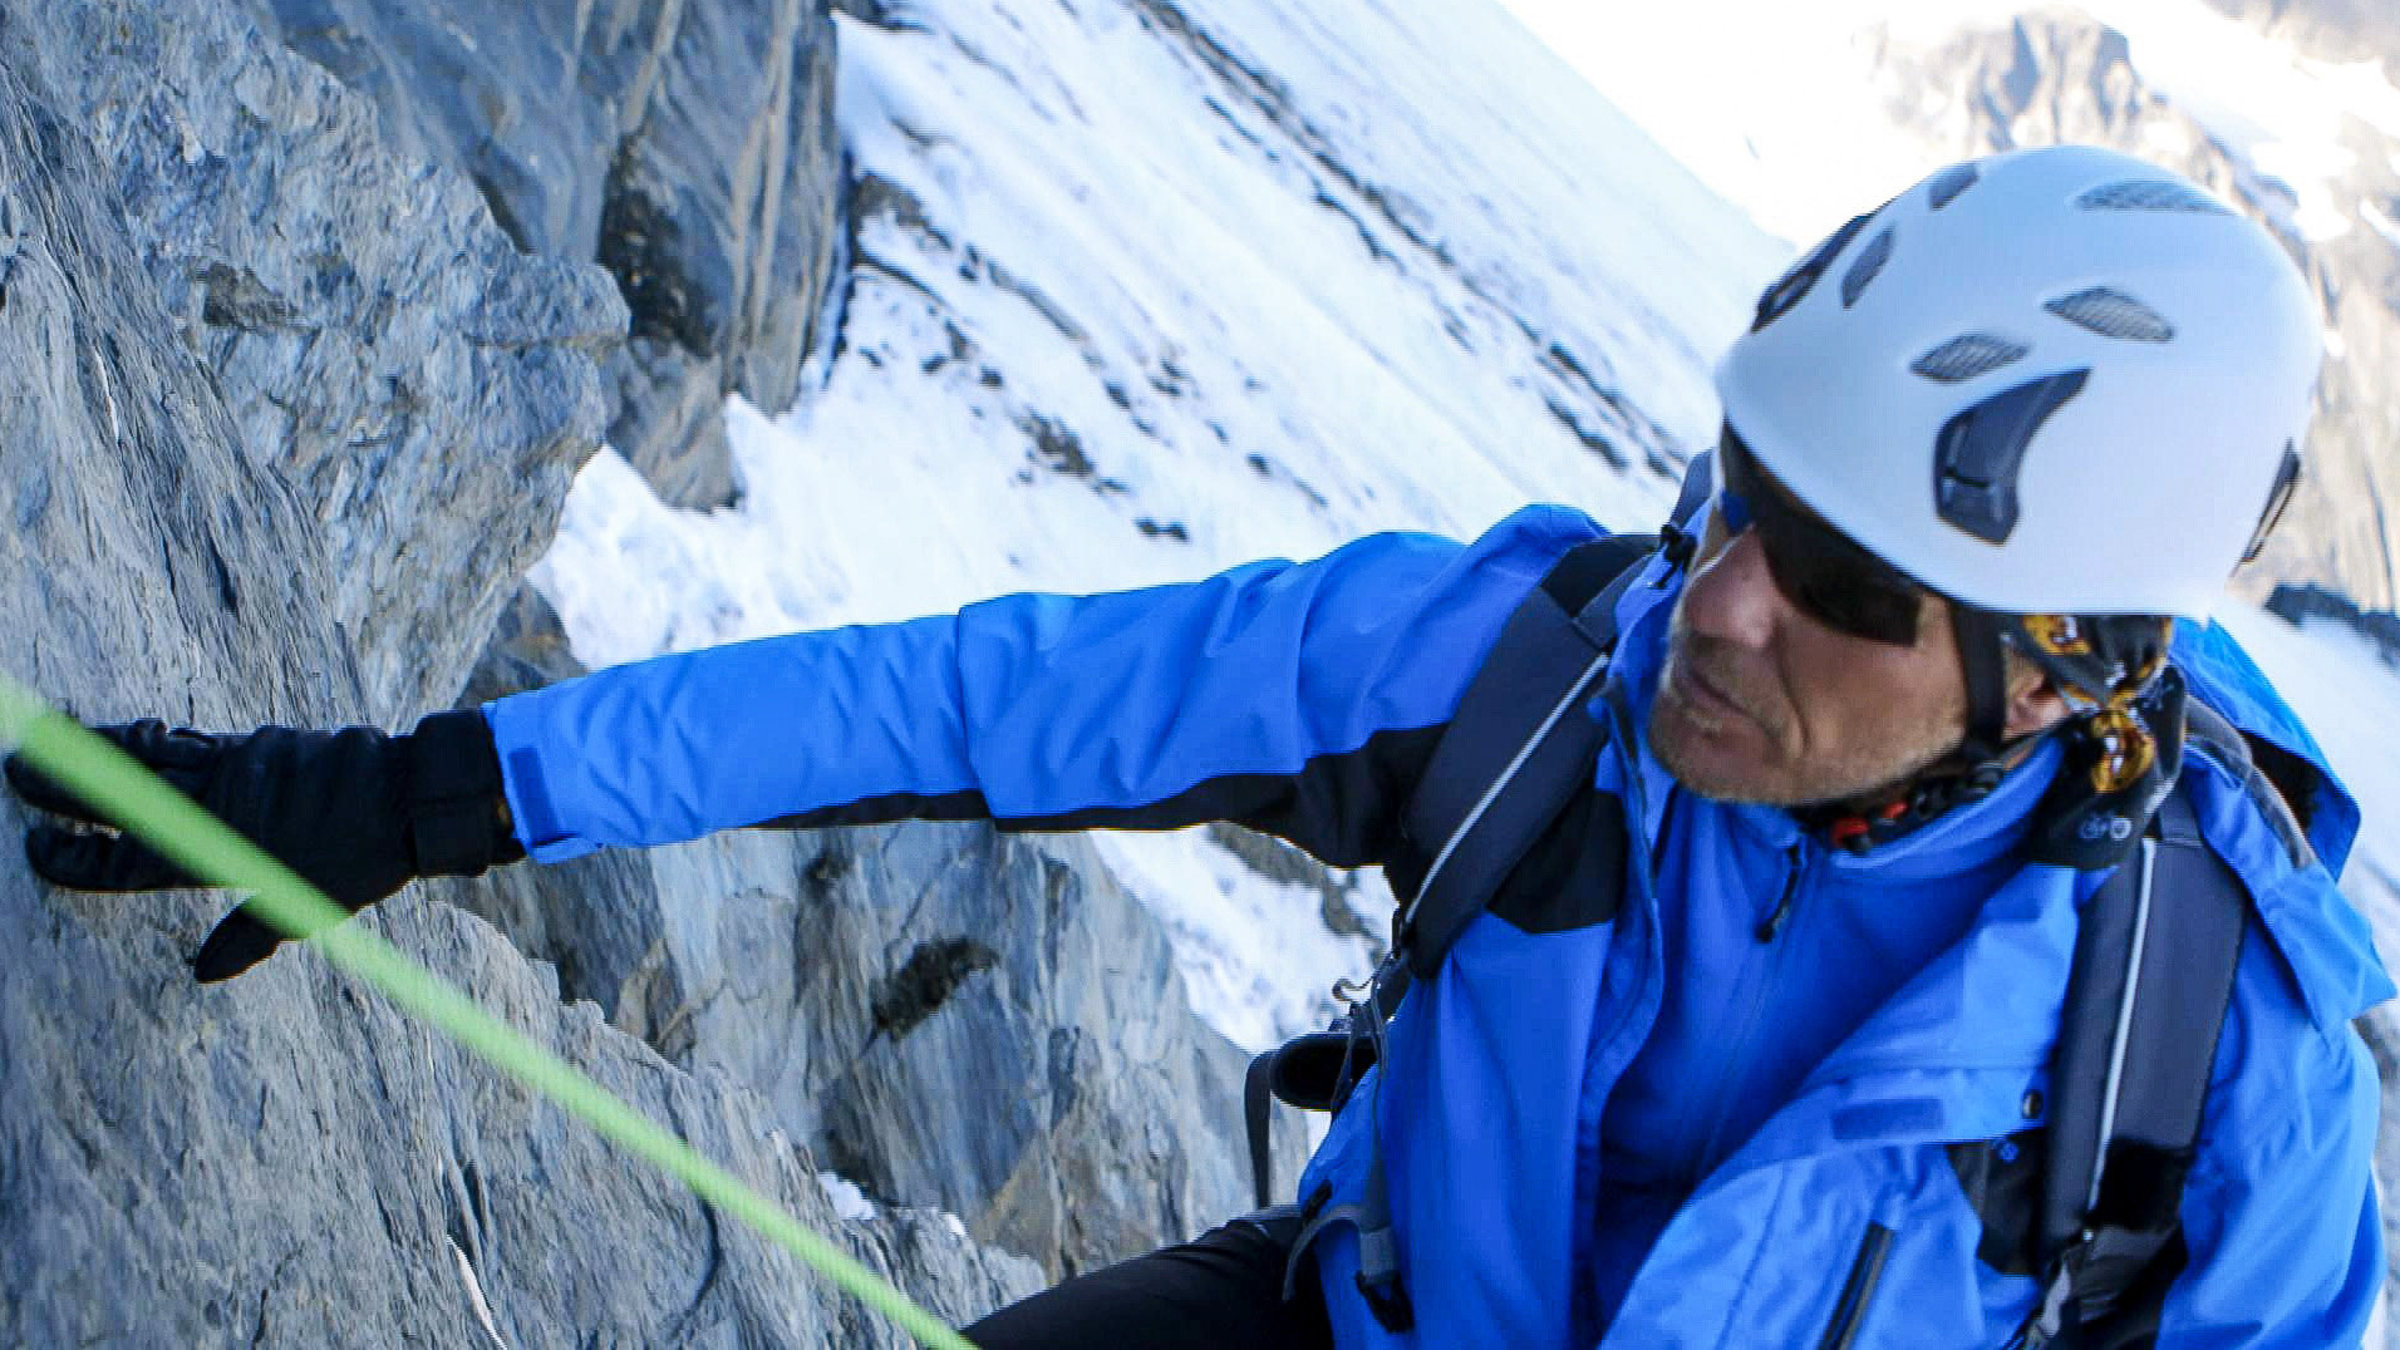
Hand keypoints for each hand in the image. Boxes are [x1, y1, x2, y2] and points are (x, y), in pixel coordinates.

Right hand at [4, 711, 520, 980]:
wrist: (412, 796)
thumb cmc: (364, 859)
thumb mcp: (305, 909)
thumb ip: (247, 937)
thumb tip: (201, 974)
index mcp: (218, 852)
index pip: (128, 863)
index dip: (78, 861)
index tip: (38, 852)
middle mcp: (217, 805)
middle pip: (122, 794)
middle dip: (64, 784)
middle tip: (16, 769)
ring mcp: (236, 766)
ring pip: (152, 753)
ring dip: (103, 747)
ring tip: (59, 738)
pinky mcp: (260, 741)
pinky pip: (197, 739)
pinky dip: (161, 738)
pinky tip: (145, 735)